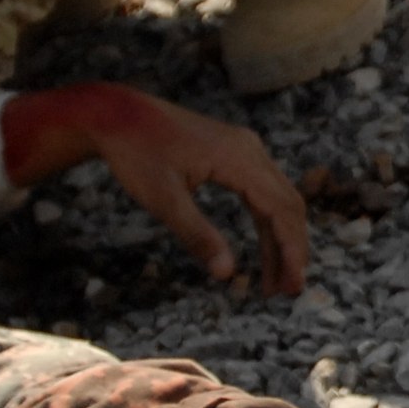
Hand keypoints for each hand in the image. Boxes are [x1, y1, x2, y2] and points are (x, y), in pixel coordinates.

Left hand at [39, 88, 310, 294]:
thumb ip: (197, 235)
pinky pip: (262, 192)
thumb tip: (227, 274)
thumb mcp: (163, 199)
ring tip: (273, 281)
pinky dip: (266, 223)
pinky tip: (262, 250)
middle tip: (286, 292)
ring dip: (280, 240)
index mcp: (240, 158)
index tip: (292, 284)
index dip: (291, 249)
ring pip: (278, 200)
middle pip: (288, 205)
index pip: (281, 209)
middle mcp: (251, 150)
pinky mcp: (235, 154)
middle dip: (291, 250)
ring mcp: (245, 150)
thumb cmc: (135, 152)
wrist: (115, 115)